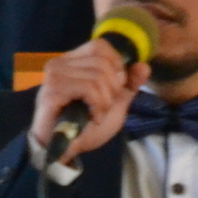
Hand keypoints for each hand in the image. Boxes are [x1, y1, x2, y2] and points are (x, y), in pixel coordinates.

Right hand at [29, 39, 146, 164]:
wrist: (65, 151)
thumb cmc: (85, 127)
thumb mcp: (114, 103)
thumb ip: (129, 84)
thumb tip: (145, 65)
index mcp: (72, 62)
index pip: (100, 46)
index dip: (115, 65)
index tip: (114, 89)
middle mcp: (59, 64)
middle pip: (102, 62)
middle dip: (113, 88)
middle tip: (105, 107)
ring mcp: (54, 76)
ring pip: (97, 76)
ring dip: (106, 101)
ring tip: (98, 115)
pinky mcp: (53, 91)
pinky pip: (88, 88)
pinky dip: (98, 106)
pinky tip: (94, 118)